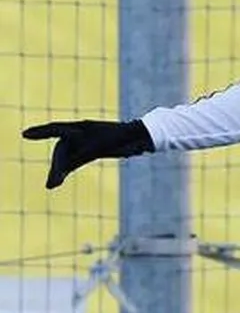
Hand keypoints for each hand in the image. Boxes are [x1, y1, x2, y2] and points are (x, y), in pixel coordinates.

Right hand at [22, 119, 154, 188]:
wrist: (141, 136)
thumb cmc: (124, 137)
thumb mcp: (101, 145)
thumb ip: (84, 153)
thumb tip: (70, 164)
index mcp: (82, 127)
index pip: (56, 129)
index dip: (40, 132)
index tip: (25, 134)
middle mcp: (81, 133)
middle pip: (61, 149)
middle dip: (56, 166)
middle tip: (52, 183)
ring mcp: (86, 142)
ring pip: (67, 157)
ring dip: (59, 170)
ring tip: (51, 185)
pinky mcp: (92, 150)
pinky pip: (74, 160)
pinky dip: (66, 169)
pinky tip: (58, 179)